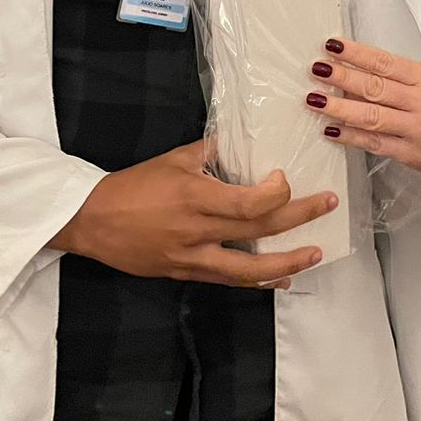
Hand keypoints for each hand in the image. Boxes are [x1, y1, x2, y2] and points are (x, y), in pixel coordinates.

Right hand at [48, 140, 335, 287]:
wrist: (91, 221)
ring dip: (287, 262)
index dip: (276, 193)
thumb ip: (211, 151)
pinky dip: (258, 281)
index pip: (249, 204)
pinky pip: (228, 280)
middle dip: (300, 218)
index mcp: (195, 198)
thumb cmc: (133, 185)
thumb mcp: (174, 158)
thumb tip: (243, 139)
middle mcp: (198, 231)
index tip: (284, 178)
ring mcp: (192, 258)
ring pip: (248, 270)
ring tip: (315, 254)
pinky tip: (281, 278)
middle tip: (328, 205)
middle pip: (259, 231)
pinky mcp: (186, 274)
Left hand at [309, 38, 420, 178]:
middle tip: (318, 69)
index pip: (385, 62)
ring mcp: (416, 129)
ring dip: (341, 107)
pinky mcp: (410, 153)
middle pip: (376, 87)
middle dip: (343, 77)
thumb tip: (350, 72)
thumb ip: (393, 78)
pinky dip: (351, 136)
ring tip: (316, 100)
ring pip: (373, 116)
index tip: (333, 45)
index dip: (357, 53)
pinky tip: (332, 130)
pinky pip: (375, 143)